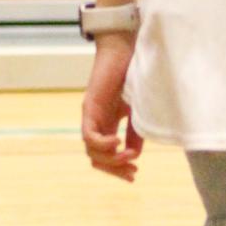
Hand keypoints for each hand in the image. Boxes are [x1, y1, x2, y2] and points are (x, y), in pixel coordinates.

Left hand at [82, 36, 143, 179]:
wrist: (125, 50)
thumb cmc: (133, 76)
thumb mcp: (137, 111)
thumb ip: (135, 133)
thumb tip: (134, 155)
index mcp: (107, 124)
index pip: (104, 156)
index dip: (117, 169)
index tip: (134, 175)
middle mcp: (96, 123)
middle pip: (96, 158)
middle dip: (114, 170)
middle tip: (132, 173)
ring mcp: (91, 116)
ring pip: (91, 150)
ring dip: (111, 159)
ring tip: (129, 156)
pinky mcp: (89, 107)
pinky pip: (89, 135)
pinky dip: (102, 144)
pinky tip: (118, 142)